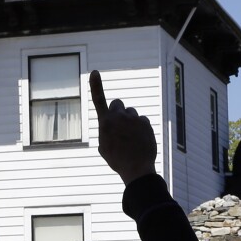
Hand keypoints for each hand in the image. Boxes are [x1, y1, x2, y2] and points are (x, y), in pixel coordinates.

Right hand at [89, 70, 156, 184]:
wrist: (136, 167)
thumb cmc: (116, 159)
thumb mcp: (104, 146)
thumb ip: (107, 130)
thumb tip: (114, 125)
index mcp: (105, 122)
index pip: (98, 100)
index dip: (96, 85)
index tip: (95, 72)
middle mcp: (119, 117)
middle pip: (118, 104)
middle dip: (118, 111)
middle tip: (119, 124)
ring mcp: (134, 119)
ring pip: (131, 113)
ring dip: (130, 120)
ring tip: (130, 137)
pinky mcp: (145, 123)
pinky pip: (142, 120)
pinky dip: (140, 127)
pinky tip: (139, 140)